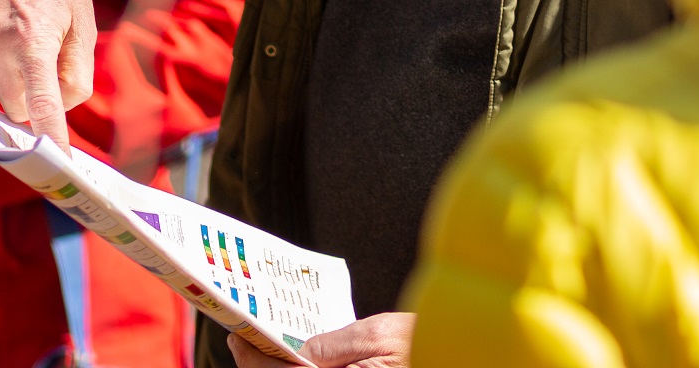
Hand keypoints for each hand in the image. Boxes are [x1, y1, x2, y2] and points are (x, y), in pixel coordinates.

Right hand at [0, 0, 97, 139]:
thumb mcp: (84, 25)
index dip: (51, 139)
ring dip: (16, 82)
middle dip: (35, 101)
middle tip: (50, 65)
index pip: (41, 107)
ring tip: (27, 38)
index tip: (58, 165)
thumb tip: (58, 112)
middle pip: (17, 111)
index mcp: (32, 40)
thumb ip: (76, 76)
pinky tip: (6, 35)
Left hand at [229, 313, 412, 367]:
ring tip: (271, 349)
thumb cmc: (428, 346)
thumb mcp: (381, 334)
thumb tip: (299, 348)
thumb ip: (335, 344)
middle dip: (263, 366)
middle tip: (246, 342)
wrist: (460, 355)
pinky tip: (305, 359)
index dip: (253, 358)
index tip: (239, 338)